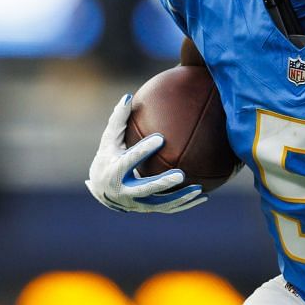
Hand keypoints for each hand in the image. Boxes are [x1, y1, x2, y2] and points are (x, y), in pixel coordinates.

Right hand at [85, 95, 206, 213]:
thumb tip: (129, 95)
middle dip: (163, 183)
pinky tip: (203, 196)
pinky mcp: (147, 209)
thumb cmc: (107, 156)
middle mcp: (124, 191)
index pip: (130, 160)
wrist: (100, 189)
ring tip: (199, 189)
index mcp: (114, 170)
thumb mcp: (109, 138)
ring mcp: (136, 203)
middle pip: (145, 188)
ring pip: (160, 204)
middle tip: (181, 174)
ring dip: (180, 198)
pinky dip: (185, 204)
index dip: (144, 150)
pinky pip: (168, 208)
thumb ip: (118, 119)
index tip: (161, 139)